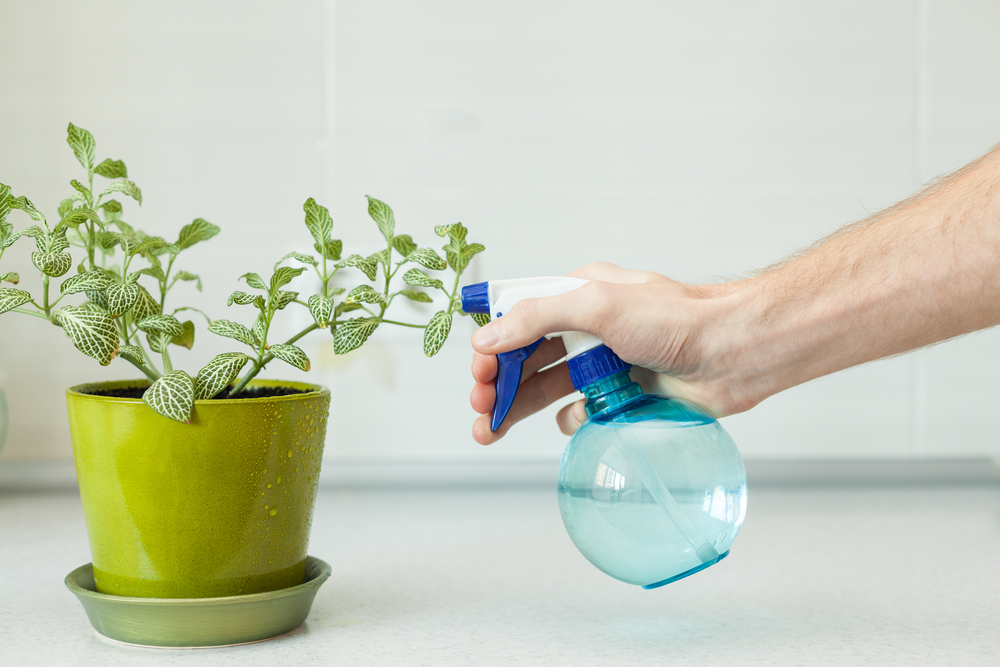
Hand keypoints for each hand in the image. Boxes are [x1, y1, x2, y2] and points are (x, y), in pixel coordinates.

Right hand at [468, 263, 754, 444]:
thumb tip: (488, 336)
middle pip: (526, 357)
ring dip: (518, 407)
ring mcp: (604, 362)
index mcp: (578, 296)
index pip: (519, 319)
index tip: (479, 372)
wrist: (735, 353)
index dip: (493, 347)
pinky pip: (581, 411)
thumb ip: (538, 317)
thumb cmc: (677, 320)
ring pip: (546, 388)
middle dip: (497, 382)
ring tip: (491, 430)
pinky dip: (571, 418)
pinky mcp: (622, 393)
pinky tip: (573, 420)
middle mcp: (588, 328)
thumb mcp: (598, 306)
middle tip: (480, 407)